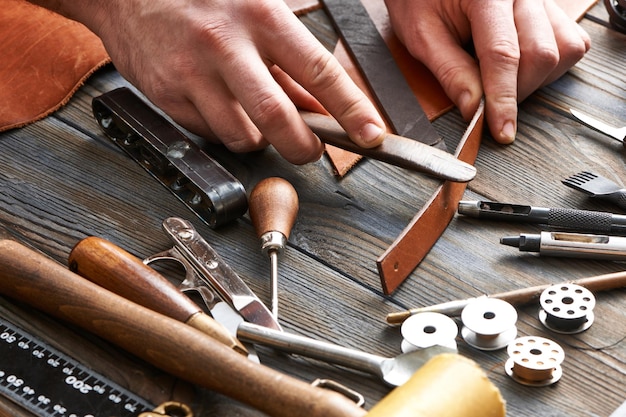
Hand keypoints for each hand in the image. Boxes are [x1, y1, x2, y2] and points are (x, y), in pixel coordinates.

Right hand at [33, 0, 385, 163]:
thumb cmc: (203, 0)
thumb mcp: (256, 11)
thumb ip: (290, 61)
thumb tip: (320, 108)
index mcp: (261, 16)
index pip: (319, 70)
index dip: (351, 109)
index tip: (371, 135)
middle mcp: (227, 45)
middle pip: (278, 118)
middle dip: (303, 147)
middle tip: (311, 150)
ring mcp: (193, 74)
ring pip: (242, 136)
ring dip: (260, 140)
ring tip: (256, 119)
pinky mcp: (168, 96)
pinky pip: (210, 134)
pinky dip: (226, 132)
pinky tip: (221, 107)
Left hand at [385, 0, 590, 142]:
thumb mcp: (422, 36)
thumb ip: (450, 71)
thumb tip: (474, 108)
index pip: (503, 55)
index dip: (503, 99)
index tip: (501, 130)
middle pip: (541, 54)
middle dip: (517, 91)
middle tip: (488, 103)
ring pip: (564, 49)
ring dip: (536, 79)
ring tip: (502, 80)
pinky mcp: (550, 8)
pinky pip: (571, 42)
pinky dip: (551, 66)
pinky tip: (521, 67)